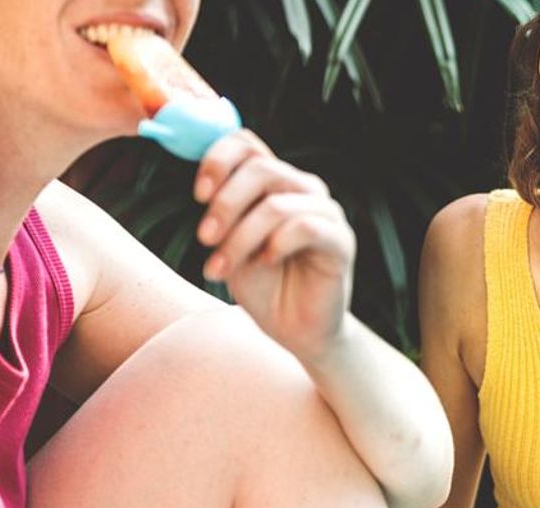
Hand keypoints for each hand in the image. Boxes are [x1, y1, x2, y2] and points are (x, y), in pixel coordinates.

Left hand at [194, 130, 354, 360]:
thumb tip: (203, 187)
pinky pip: (306, 227)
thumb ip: (223, 212)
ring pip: (277, 204)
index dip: (219, 159)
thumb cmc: (264, 286)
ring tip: (220, 268)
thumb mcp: (231, 244)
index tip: (198, 195)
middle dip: (225, 205)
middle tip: (205, 239)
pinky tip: (265, 262)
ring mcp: (327, 213)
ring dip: (240, 237)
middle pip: (261, 168)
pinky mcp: (341, 241)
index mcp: (276, 182)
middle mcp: (303, 189)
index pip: (248, 143)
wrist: (295, 331)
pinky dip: (276, 244)